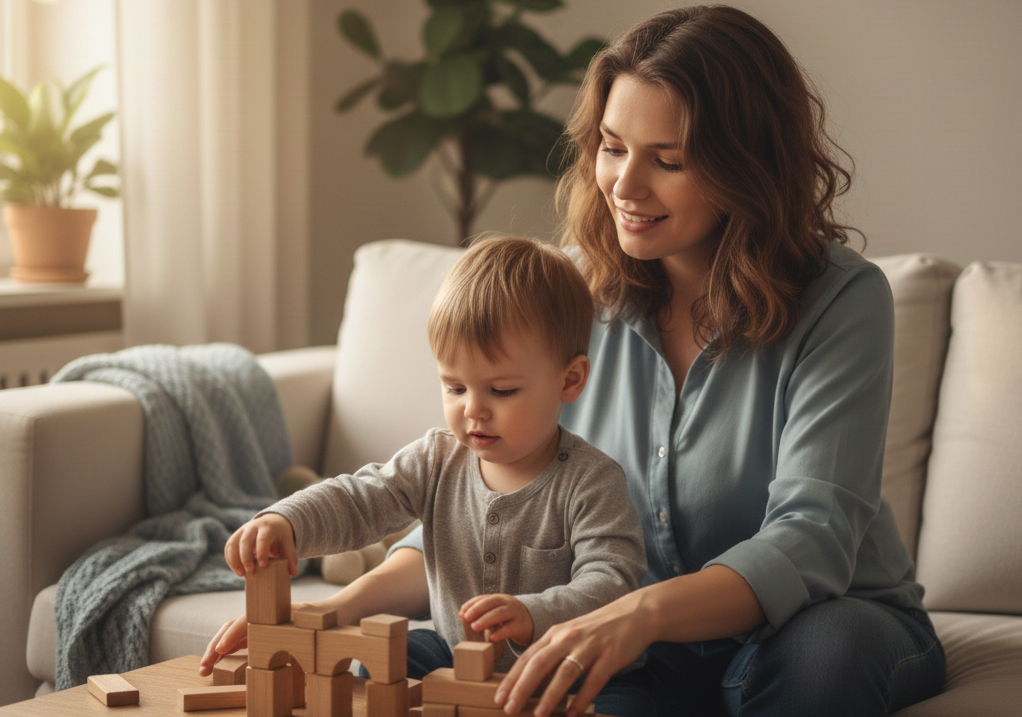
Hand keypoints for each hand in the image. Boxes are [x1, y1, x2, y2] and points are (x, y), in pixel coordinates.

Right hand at [199, 601, 320, 676]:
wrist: (337, 612)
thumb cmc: (325, 624)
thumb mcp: (315, 634)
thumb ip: (301, 648)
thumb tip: (290, 665)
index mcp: (276, 614)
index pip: (247, 621)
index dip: (232, 636)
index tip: (221, 650)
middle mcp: (265, 616)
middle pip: (233, 627)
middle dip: (216, 646)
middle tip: (204, 668)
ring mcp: (262, 623)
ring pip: (233, 634)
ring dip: (217, 650)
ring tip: (205, 670)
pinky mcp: (261, 631)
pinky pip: (240, 639)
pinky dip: (226, 650)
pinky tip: (216, 663)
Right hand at [224, 512, 297, 576]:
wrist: (273, 522)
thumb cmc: (281, 536)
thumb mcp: (288, 544)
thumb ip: (291, 558)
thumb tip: (293, 573)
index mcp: (268, 527)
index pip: (263, 539)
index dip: (262, 552)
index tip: (263, 566)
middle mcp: (253, 526)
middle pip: (245, 540)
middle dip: (246, 557)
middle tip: (251, 572)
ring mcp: (243, 530)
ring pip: (233, 543)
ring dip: (234, 560)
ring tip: (241, 574)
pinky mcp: (236, 536)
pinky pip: (229, 546)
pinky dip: (230, 559)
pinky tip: (237, 570)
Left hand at [460, 593, 533, 645]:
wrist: (532, 622)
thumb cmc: (508, 617)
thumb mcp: (497, 611)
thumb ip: (481, 611)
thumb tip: (461, 614)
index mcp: (499, 598)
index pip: (484, 598)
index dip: (472, 604)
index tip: (461, 613)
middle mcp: (507, 603)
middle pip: (491, 603)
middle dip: (477, 610)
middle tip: (466, 619)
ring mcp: (515, 614)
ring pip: (500, 614)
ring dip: (486, 620)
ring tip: (474, 627)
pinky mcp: (521, 626)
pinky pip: (510, 629)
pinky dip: (500, 633)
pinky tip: (491, 638)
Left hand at [494, 591, 652, 716]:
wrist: (632, 615)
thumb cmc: (597, 630)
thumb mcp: (570, 635)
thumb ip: (552, 653)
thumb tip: (531, 683)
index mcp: (555, 633)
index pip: (527, 657)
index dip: (512, 678)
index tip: (499, 698)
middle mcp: (569, 638)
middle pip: (540, 663)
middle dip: (522, 687)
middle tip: (510, 709)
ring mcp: (590, 646)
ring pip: (565, 672)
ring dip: (551, 695)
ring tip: (539, 715)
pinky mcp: (610, 656)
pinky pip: (594, 680)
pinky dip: (583, 698)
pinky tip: (573, 713)